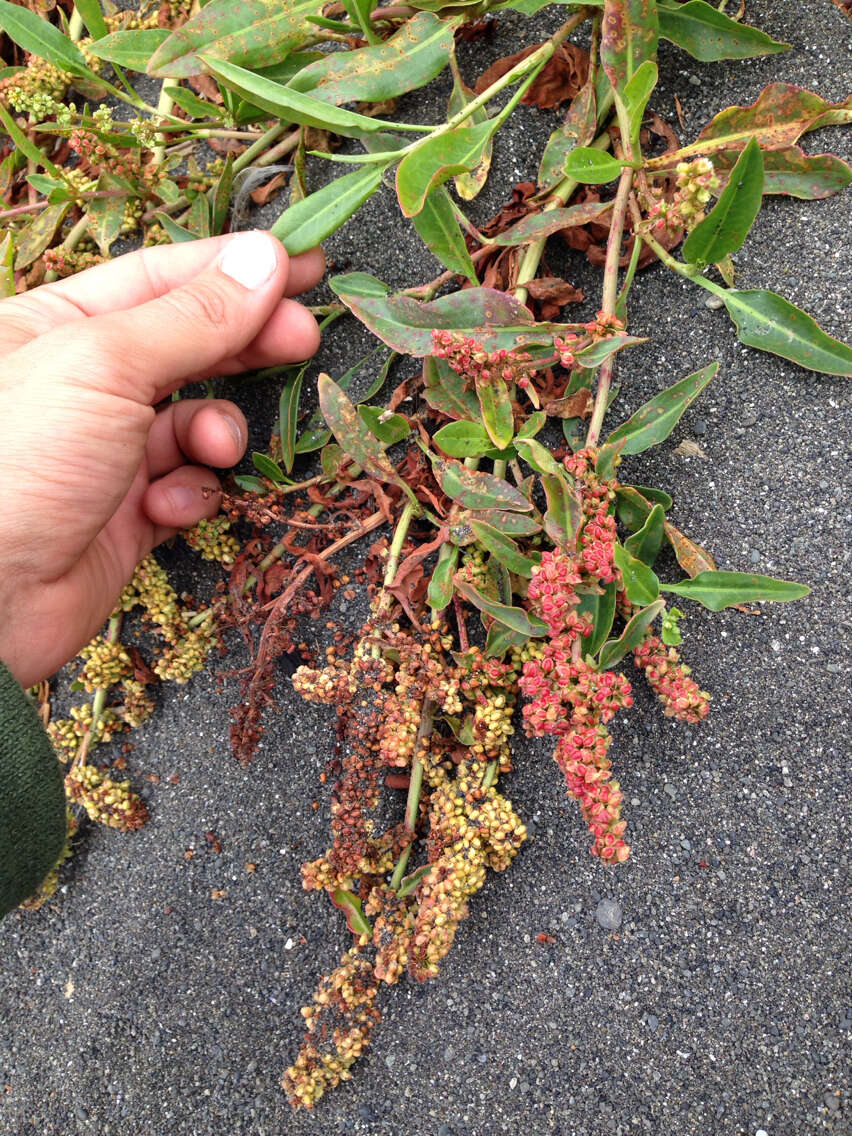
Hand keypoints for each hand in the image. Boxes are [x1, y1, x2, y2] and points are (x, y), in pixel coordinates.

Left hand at [0, 231, 323, 685]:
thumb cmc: (15, 461)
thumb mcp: (105, 363)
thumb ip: (192, 315)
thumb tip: (265, 259)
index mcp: (55, 325)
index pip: (160, 278)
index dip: (233, 268)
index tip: (303, 263)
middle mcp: (81, 383)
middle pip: (187, 345)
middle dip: (246, 342)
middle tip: (303, 337)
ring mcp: (105, 451)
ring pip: (193, 422)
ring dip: (217, 431)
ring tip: (217, 446)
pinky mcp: (126, 515)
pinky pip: (184, 488)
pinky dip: (190, 493)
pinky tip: (169, 505)